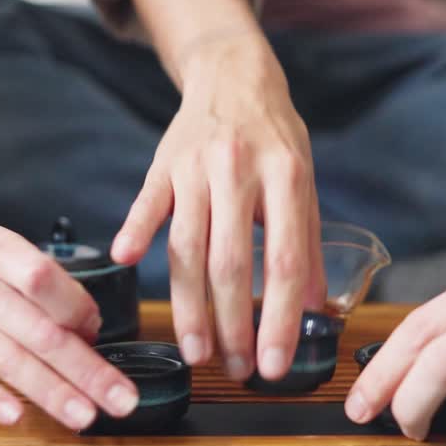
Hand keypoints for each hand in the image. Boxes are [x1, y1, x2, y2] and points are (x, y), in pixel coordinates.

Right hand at [0, 216, 137, 430]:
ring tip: (85, 417)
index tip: (99, 331)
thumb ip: (44, 282)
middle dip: (87, 372)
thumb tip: (87, 327)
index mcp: (1, 255)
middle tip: (122, 401)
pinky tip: (16, 417)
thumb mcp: (3, 246)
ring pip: (9, 361)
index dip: (79, 309)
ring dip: (51, 393)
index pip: (45, 280)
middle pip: (41, 334)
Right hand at [111, 33, 325, 381]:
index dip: (278, 319)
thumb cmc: (275, 139)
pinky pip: (148, 201)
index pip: (284, 262)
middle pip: (230, 262)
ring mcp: (197, 166)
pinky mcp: (163, 162)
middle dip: (231, 325)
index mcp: (287, 179)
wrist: (234, 76)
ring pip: (187, 246)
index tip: (273, 365)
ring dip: (189, 306)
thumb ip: (307, 245)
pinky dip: (136, 229)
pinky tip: (128, 261)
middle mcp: (241, 171)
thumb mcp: (305, 184)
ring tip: (196, 352)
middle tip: (233, 369)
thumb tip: (316, 310)